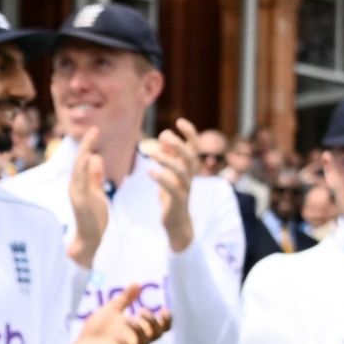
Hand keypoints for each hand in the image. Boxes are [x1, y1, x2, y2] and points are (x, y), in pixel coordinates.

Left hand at [63, 283, 172, 343]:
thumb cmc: (97, 328)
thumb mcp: (111, 310)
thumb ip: (125, 299)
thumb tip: (137, 284)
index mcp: (139, 329)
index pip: (161, 327)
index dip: (166, 320)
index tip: (164, 309)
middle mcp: (139, 342)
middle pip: (157, 335)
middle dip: (153, 322)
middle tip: (142, 311)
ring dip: (139, 330)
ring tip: (127, 319)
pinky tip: (117, 336)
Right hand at [66, 128, 107, 267]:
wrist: (90, 240)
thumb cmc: (94, 218)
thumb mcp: (97, 193)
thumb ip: (95, 176)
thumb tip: (96, 158)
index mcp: (79, 183)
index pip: (83, 160)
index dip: (88, 145)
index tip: (95, 131)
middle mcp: (74, 185)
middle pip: (79, 160)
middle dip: (86, 144)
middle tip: (94, 129)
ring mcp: (76, 193)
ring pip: (78, 167)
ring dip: (85, 151)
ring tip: (92, 136)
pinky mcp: (79, 201)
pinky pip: (81, 181)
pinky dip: (83, 168)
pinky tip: (89, 157)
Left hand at [149, 119, 199, 252]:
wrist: (177, 222)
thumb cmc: (172, 195)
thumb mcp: (171, 174)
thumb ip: (169, 156)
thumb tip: (164, 138)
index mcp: (188, 168)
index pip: (194, 147)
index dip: (190, 133)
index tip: (179, 121)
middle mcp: (190, 176)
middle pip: (189, 156)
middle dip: (178, 144)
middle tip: (163, 135)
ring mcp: (185, 189)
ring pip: (181, 171)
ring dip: (166, 159)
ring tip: (151, 153)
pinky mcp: (178, 201)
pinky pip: (173, 188)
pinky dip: (162, 179)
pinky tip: (149, 171)